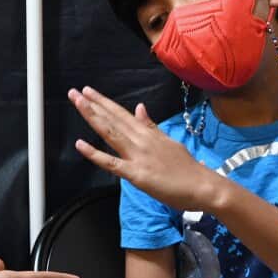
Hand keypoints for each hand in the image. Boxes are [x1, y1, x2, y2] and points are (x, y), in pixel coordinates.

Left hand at [68, 86, 222, 212]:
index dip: (104, 102)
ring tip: (77, 103)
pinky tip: (80, 145)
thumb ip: (151, 126)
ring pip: (111, 132)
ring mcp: (138, 155)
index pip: (121, 114)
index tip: (89, 91)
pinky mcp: (137, 174)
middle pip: (113, 118)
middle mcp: (141, 140)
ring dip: (92, 116)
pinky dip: (95, 154)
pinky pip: (112, 163)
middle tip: (74, 92)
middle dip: (93, 104)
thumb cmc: (187, 168)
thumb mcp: (169, 141)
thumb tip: (139, 108)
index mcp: (148, 133)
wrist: (204, 186)